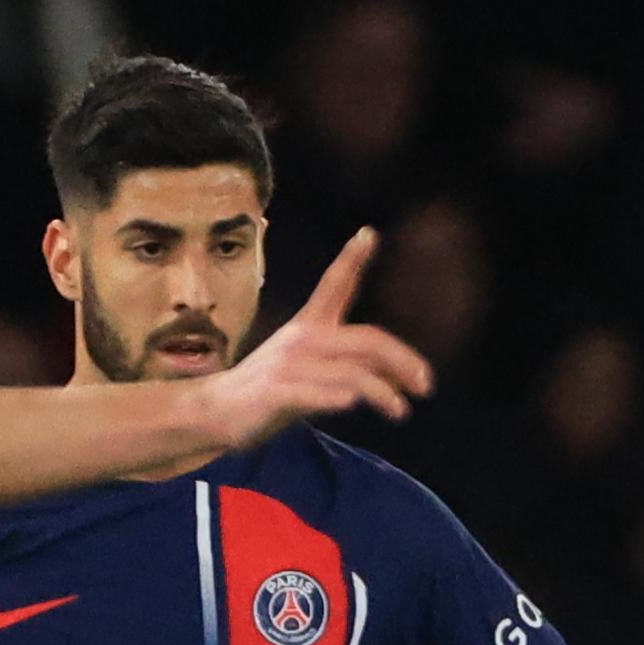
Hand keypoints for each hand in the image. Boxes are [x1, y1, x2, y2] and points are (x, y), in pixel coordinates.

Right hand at [187, 228, 430, 458]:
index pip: (333, 285)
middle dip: (402, 360)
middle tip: (426, 385)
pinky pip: (313, 393)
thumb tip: (396, 372)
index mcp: (309, 326)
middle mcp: (301, 339)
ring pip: (350, 372)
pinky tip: (352, 403)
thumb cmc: (271, 389)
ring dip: (382, 392)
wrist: (216, 411)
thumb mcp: (310, 366)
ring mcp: (287, 366)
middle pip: (366, 340)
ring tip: (401, 411)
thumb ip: (347, 361)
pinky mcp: (275, 393)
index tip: (369, 233)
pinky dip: (336, 397)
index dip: (352, 259)